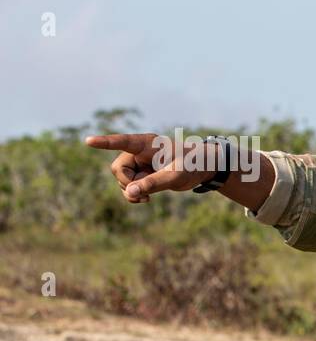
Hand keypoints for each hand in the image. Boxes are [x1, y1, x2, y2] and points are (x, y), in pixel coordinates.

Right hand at [86, 132, 223, 201]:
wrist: (201, 168)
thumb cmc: (192, 165)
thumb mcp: (174, 176)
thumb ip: (152, 183)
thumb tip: (129, 193)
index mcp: (147, 144)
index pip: (123, 142)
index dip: (105, 143)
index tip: (88, 141)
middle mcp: (138, 151)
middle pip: (118, 168)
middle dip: (127, 183)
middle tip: (144, 194)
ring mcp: (138, 163)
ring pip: (121, 179)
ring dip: (131, 191)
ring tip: (148, 198)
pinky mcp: (141, 173)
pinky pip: (127, 186)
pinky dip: (133, 195)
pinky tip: (146, 199)